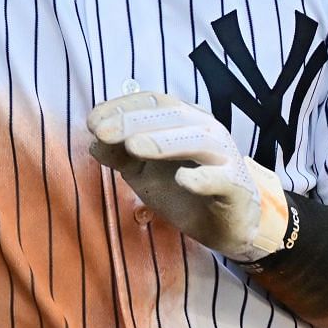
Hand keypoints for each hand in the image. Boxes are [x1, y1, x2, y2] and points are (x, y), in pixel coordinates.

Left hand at [86, 91, 291, 262]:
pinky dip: (203, 178)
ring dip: (164, 142)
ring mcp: (224, 156)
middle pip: (171, 115)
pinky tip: (183, 179)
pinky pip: (221, 178)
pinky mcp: (236, 187)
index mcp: (183, 119)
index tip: (92, 122)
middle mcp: (205, 129)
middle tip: (102, 132)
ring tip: (134, 147)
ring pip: (197, 139)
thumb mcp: (143, 173)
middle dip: (134, 122)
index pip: (152, 102)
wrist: (225, 225)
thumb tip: (93, 143)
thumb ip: (120, 156)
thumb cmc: (182, 190)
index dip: (121, 108)